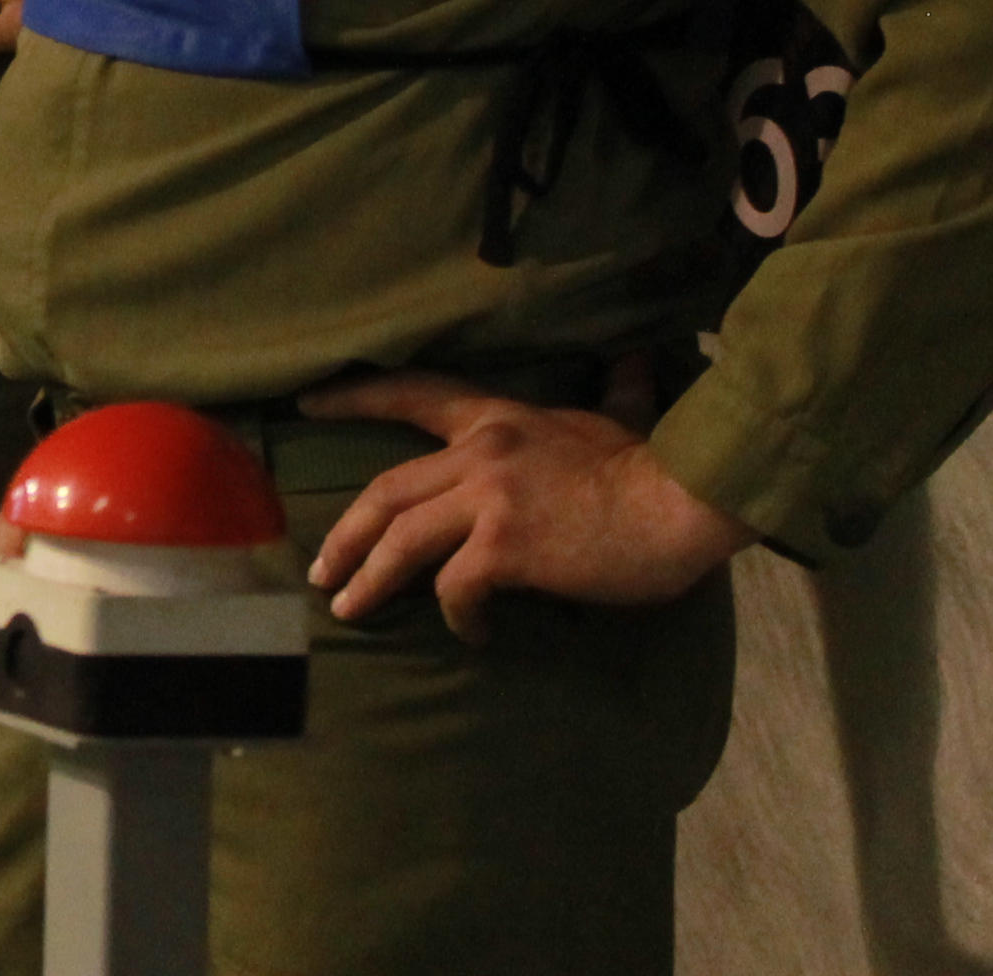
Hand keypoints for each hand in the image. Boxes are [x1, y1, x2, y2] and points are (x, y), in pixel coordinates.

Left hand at [298, 371, 754, 644]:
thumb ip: (615, 390)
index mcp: (498, 418)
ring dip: (370, 579)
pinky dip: (455, 614)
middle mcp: (480, 451)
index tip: (307, 401)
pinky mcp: (505, 546)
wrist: (685, 501)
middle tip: (322, 568)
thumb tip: (635, 358)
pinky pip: (454, 586)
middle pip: (386, 489)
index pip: (411, 394)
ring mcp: (488, 498)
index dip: (355, 398)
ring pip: (402, 539)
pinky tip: (471, 633)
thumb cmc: (655, 469)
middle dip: (346, 532)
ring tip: (350, 610)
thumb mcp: (621, 420)